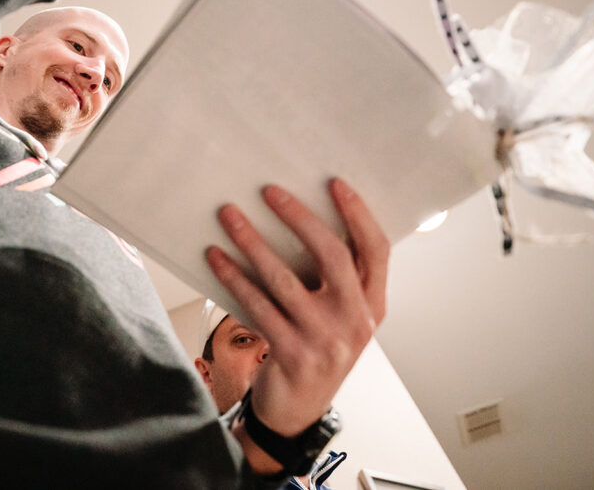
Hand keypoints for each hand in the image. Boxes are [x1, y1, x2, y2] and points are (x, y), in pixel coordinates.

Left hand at [205, 179, 388, 473]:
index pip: (376, 250)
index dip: (358, 214)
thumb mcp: (341, 318)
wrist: (297, 411)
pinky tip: (216, 257)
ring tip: (229, 216)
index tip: (335, 183)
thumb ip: (338, 280)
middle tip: (269, 191)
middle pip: (332, 255)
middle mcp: (356, 321)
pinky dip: (234, 277)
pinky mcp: (292, 354)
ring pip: (284, 278)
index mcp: (374, 305)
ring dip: (252, 242)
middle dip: (298, 217)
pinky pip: (258, 305)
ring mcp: (325, 341)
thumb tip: (302, 218)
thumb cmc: (317, 350)